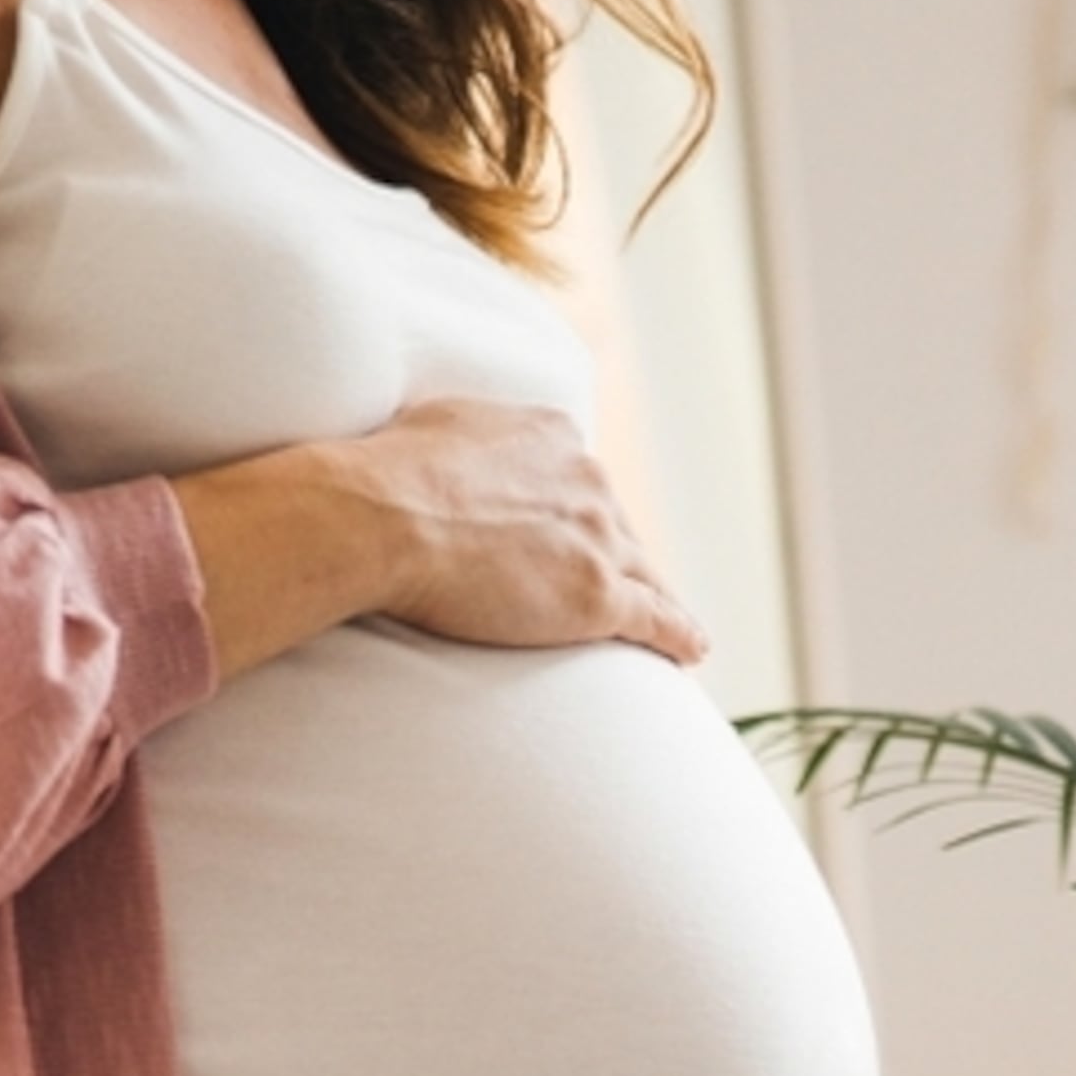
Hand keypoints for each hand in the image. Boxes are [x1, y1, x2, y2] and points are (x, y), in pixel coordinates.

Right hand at [366, 399, 705, 665]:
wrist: (384, 517)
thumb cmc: (389, 472)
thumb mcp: (438, 424)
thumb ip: (470, 438)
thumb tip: (457, 447)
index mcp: (552, 437)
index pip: (579, 481)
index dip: (574, 512)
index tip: (568, 534)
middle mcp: (587, 480)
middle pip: (615, 526)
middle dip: (610, 555)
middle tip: (602, 585)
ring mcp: (597, 538)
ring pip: (643, 573)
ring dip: (652, 598)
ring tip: (667, 628)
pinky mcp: (597, 594)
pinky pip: (656, 619)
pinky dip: (678, 636)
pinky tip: (691, 651)